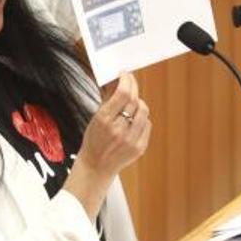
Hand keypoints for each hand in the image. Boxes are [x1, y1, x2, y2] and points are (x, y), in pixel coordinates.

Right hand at [64, 72, 150, 216]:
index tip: (125, 75)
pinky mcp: (139, 147)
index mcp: (104, 120)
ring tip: (132, 104)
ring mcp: (130, 140)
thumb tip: (116, 81)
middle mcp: (118, 130)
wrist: (96, 166)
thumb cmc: (94, 140)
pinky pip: (147, 124)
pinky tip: (133, 120)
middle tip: (130, 83)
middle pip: (134, 100)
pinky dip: (142, 119)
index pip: (122, 94)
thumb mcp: (95, 118)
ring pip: (144, 111)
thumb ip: (107, 99)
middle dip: (133, 87)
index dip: (126, 80)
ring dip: (139, 103)